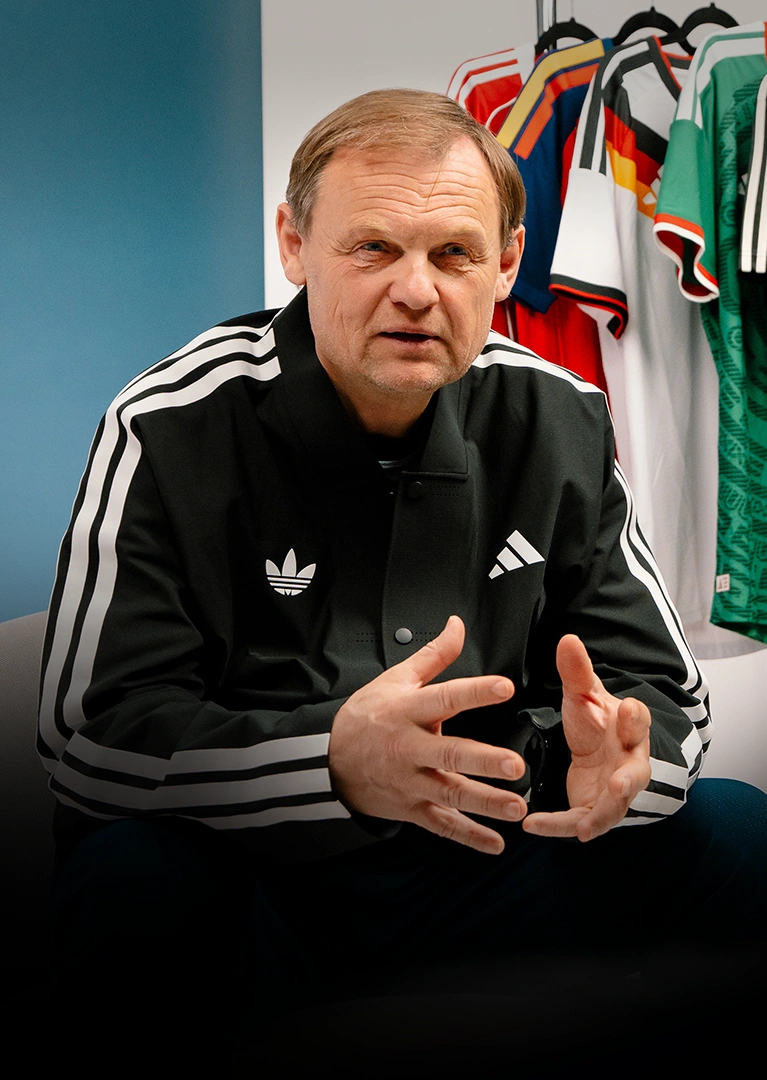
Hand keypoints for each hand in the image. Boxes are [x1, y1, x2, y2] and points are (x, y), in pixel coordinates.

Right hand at [328, 615, 526, 853]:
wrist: (330, 760)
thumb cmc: (368, 716)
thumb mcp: (396, 680)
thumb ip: (434, 655)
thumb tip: (457, 624)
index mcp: (408, 711)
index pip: (444, 698)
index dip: (474, 692)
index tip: (504, 687)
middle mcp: (410, 748)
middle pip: (450, 754)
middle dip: (483, 761)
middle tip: (514, 765)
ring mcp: (410, 782)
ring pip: (450, 794)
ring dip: (485, 803)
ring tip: (517, 808)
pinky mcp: (411, 807)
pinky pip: (442, 825)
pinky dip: (468, 837)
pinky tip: (495, 844)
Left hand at [523, 634, 651, 841]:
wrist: (595, 749)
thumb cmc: (594, 719)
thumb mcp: (583, 694)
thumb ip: (576, 671)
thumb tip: (567, 638)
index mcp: (629, 729)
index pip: (638, 722)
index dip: (635, 717)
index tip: (629, 706)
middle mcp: (628, 762)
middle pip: (635, 773)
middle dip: (629, 780)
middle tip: (619, 784)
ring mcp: (614, 790)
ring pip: (614, 807)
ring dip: (601, 816)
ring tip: (584, 829)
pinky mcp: (593, 808)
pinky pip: (577, 820)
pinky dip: (557, 826)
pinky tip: (532, 825)